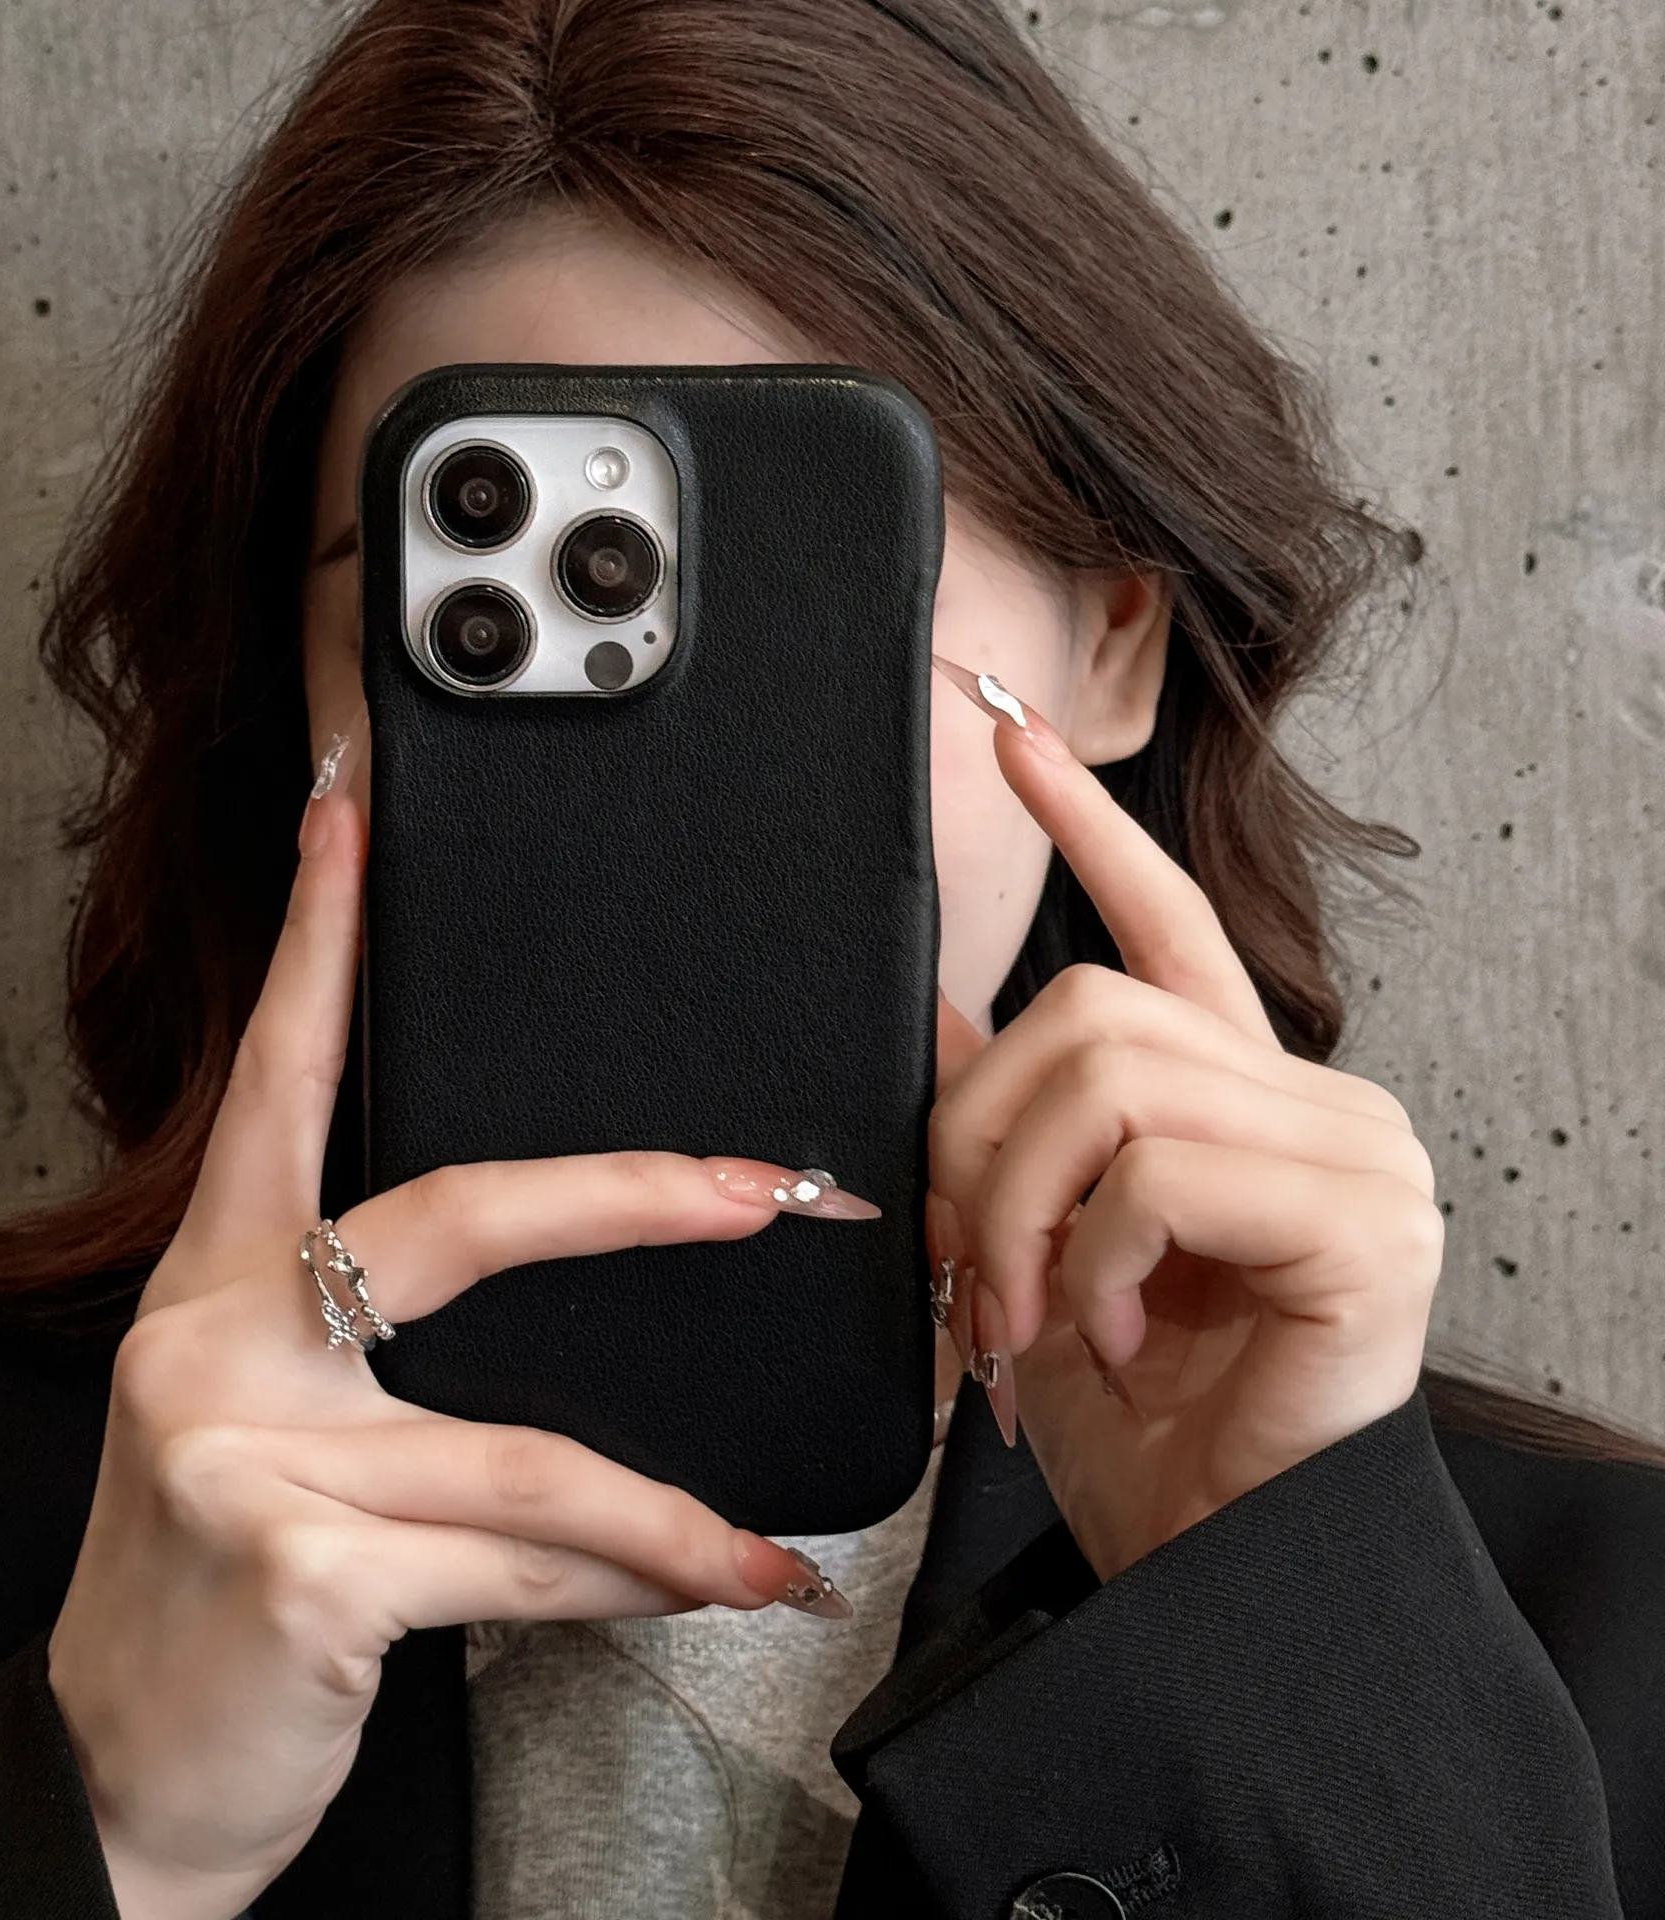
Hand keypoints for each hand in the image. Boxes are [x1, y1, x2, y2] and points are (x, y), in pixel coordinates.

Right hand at [48, 777, 866, 1919]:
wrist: (119, 1786)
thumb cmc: (217, 1601)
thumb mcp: (281, 1448)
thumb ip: (399, 1373)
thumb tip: (605, 1362)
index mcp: (213, 1283)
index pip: (279, 1080)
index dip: (318, 940)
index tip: (351, 815)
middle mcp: (213, 1340)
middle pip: (457, 1215)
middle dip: (631, 1194)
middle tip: (762, 1189)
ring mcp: (244, 1451)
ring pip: (526, 1450)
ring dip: (665, 1513)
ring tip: (753, 1552)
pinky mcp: (298, 1569)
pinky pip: (518, 1560)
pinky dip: (627, 1586)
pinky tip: (691, 1594)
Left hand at [926, 664, 1440, 1582]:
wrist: (1205, 1562)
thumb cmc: (1133, 1419)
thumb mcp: (1042, 1247)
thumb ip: (1012, 1120)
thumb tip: (940, 1007)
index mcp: (1236, 1096)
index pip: (1168, 923)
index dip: (1088, 830)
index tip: (1011, 741)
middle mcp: (1311, 1102)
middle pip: (1091, 1010)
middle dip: (981, 1136)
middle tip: (968, 1264)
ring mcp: (1353, 1157)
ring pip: (1115, 1080)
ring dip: (1024, 1209)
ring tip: (1029, 1313)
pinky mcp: (1364, 1225)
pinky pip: (1164, 1172)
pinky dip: (1092, 1257)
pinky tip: (1108, 1332)